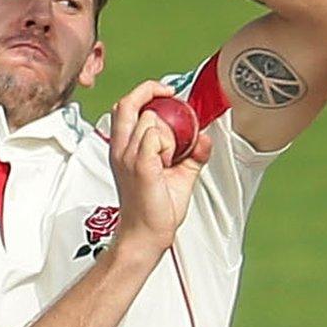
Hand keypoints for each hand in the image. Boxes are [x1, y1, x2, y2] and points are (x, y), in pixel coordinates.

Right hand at [106, 79, 213, 256]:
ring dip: (169, 133)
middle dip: (152, 92)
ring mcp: (128, 157)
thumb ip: (192, 153)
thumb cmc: (154, 208)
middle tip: (170, 96)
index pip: (126, 106)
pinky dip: (169, 144)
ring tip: (170, 157)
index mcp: (123, 148)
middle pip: (128, 103)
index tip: (166, 93)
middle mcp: (121, 149)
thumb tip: (204, 137)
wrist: (145, 235)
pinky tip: (169, 162)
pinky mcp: (141, 166)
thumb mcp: (178, 174)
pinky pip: (155, 137)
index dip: (146, 93)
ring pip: (150, 120)